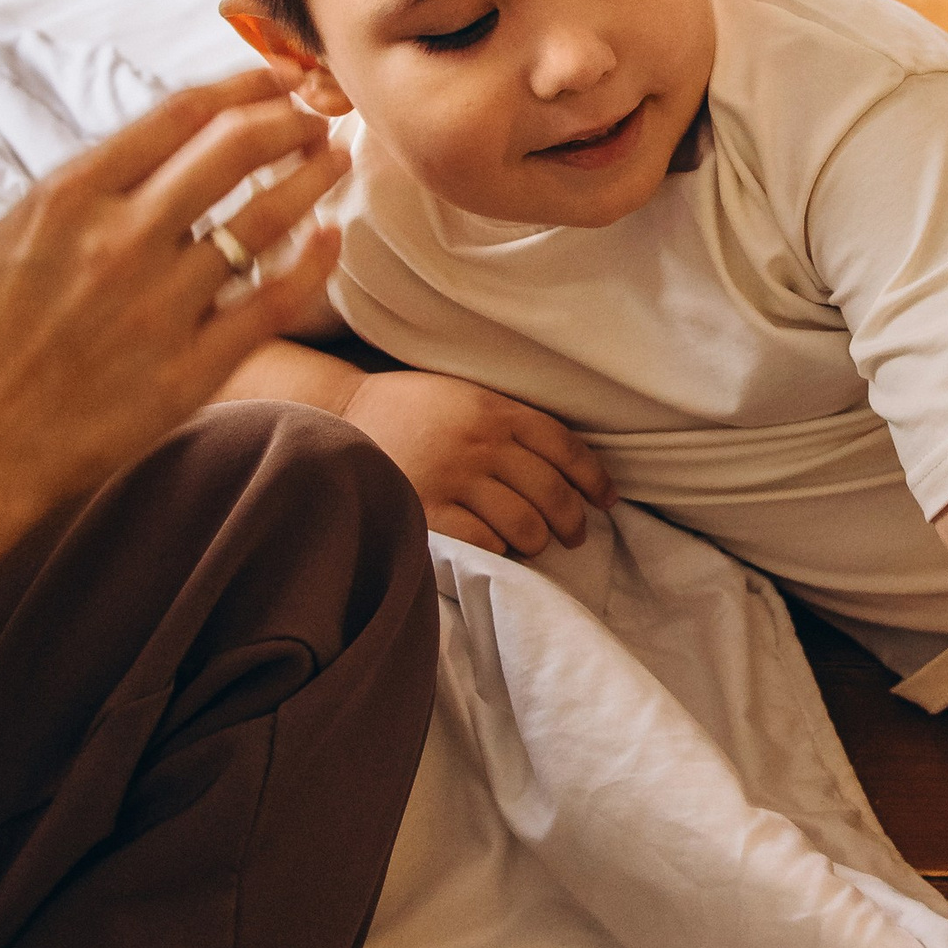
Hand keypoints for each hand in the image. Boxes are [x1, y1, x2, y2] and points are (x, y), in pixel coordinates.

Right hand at [0, 66, 348, 533]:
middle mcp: (119, 241)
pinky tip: (331, 238)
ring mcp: (158, 306)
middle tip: (318, 115)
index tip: (275, 78)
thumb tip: (153, 150)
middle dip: (289, 120)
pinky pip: (273, 301)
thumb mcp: (9, 237)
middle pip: (233, 151)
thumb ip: (83, 192)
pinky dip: (313, 262)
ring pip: (265, 218)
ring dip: (312, 177)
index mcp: (69, 199)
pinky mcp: (188, 370)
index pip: (179, 116)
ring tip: (335, 159)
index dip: (242, 86)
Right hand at [342, 372, 614, 555]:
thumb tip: (570, 465)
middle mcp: (480, 444)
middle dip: (573, 521)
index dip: (594, 479)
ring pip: (525, 524)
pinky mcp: (427, 509)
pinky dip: (500, 551)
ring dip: (539, 541)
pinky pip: (484, 543)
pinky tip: (497, 548)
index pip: (565, 448)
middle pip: (552, 492)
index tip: (606, 500)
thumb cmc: (414, 409)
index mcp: (495, 411)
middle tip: (575, 534)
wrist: (342, 415)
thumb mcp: (468, 396)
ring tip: (536, 544)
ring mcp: (453, 478)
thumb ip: (512, 422)